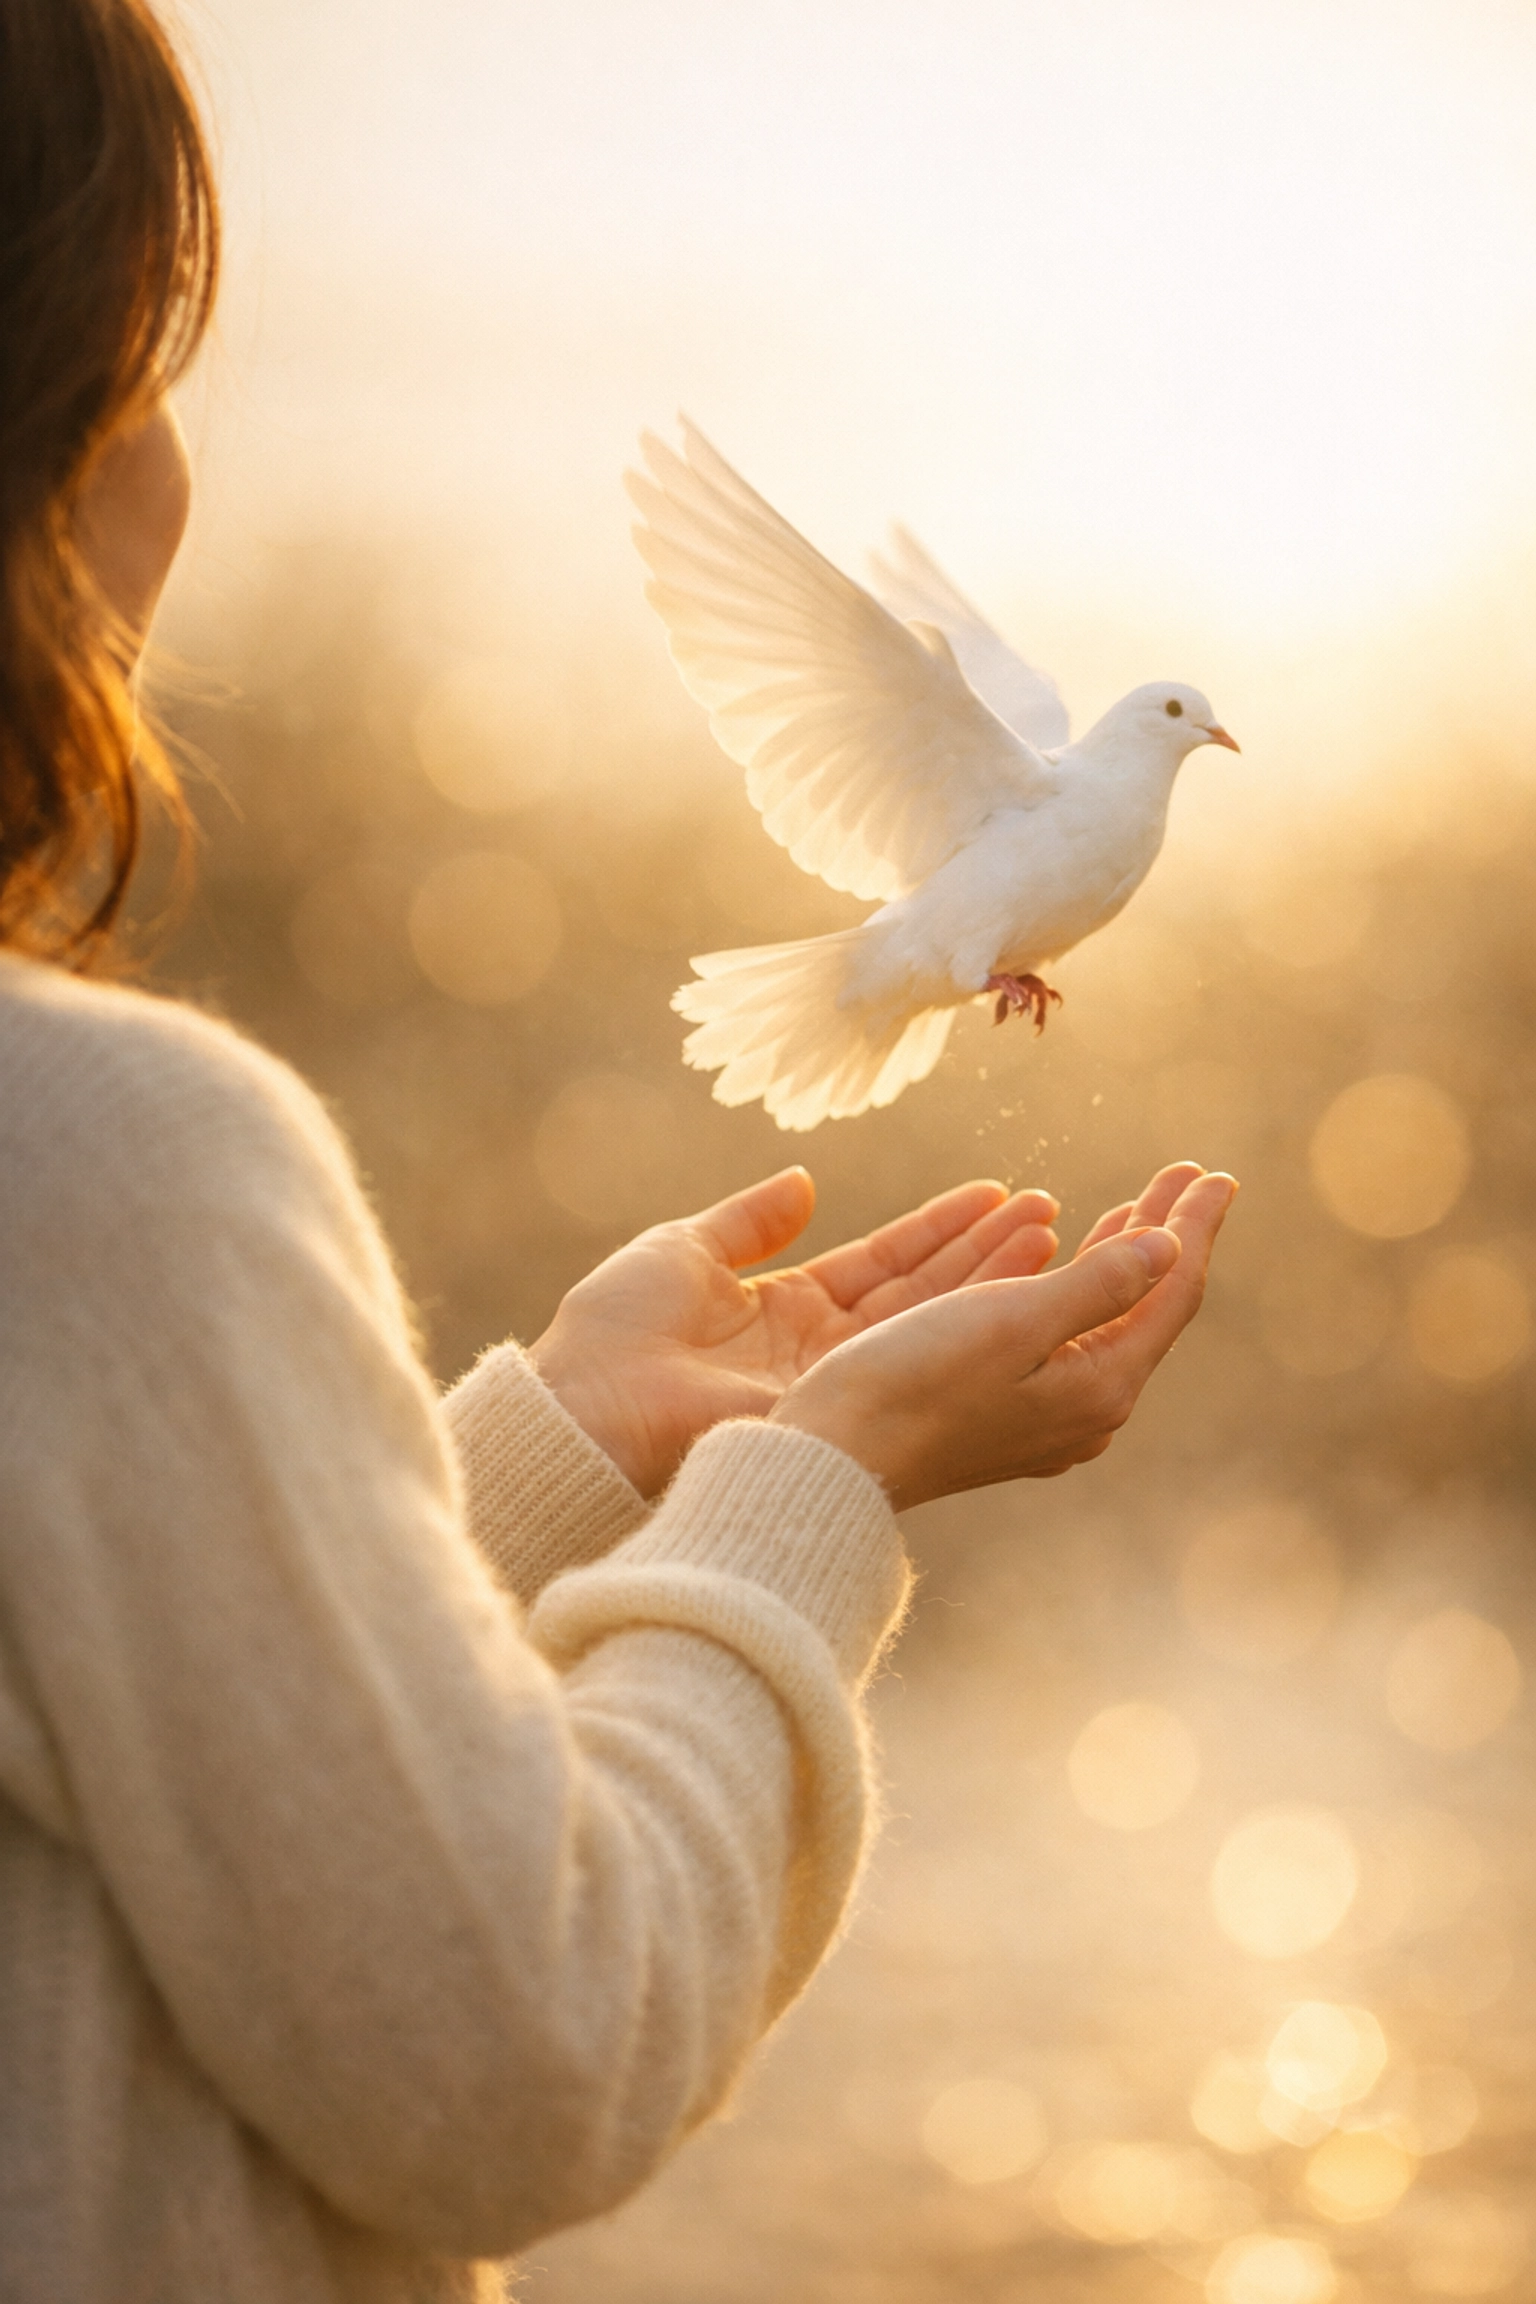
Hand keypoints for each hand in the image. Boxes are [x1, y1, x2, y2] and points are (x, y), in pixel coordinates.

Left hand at [529, 1169, 1059, 1496]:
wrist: (585, 1407)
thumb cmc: (614, 1331)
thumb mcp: (684, 1250)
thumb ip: (750, 1220)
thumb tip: (802, 1181)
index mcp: (784, 1312)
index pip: (880, 1264)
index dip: (936, 1231)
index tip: (994, 1196)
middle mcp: (821, 1352)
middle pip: (919, 1292)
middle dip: (983, 1250)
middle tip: (1046, 1207)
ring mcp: (836, 1382)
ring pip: (928, 1320)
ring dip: (990, 1274)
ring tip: (1047, 1227)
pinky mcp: (841, 1405)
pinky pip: (913, 1350)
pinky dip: (964, 1311)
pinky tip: (1014, 1273)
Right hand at [768, 1163, 1236, 1508]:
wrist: (835, 1461)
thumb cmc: (916, 1383)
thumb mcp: (1015, 1321)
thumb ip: (1100, 1283)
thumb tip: (1171, 1246)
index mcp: (1100, 1385)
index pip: (1171, 1291)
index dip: (1194, 1226)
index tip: (1214, 1174)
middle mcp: (1086, 1411)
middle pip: (1144, 1306)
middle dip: (1165, 1235)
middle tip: (1186, 1176)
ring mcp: (1047, 1418)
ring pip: (1103, 1323)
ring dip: (1121, 1258)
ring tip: (1137, 1209)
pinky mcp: (1005, 1416)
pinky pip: (1064, 1339)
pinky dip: (1075, 1288)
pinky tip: (1062, 1266)